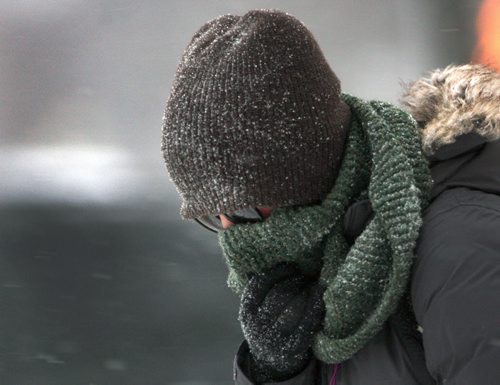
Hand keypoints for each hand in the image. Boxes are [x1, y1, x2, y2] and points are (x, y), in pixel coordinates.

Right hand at [238, 263, 324, 382]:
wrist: (271, 363)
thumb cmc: (265, 325)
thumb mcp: (255, 310)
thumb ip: (260, 290)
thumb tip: (272, 258)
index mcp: (246, 312)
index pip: (259, 285)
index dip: (276, 272)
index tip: (290, 265)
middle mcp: (258, 326)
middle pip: (278, 295)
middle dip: (293, 281)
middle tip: (304, 274)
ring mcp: (275, 338)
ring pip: (293, 308)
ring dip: (306, 292)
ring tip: (313, 283)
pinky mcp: (294, 346)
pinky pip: (307, 322)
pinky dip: (315, 306)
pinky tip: (319, 296)